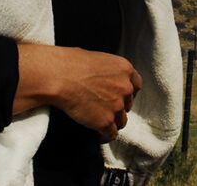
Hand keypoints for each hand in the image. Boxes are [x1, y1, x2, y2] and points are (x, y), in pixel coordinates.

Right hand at [15, 44, 142, 142]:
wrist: (60, 76)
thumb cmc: (72, 64)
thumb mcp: (99, 59)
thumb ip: (110, 71)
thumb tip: (106, 79)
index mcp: (125, 69)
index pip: (136, 85)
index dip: (128, 93)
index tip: (121, 97)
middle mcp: (125, 87)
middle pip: (128, 103)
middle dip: (119, 106)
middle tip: (106, 108)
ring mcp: (117, 106)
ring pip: (121, 120)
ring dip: (113, 122)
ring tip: (103, 124)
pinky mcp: (106, 121)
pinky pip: (111, 134)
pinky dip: (105, 136)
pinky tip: (99, 136)